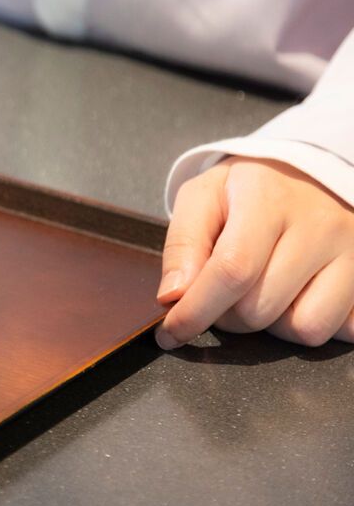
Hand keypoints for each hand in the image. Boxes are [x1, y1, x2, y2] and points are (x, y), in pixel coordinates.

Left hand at [156, 157, 353, 348]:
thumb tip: (173, 296)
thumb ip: (183, 243)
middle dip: (227, 316)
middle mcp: (320, 225)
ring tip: (263, 292)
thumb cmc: (250, 189)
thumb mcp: (204, 196)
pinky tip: (297, 296)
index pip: (232, 270)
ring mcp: (353, 252)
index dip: (196, 310)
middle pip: (260, 308)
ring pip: (304, 328)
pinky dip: (310, 323)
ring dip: (272, 325)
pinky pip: (340, 330)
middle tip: (221, 294)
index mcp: (267, 199)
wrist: (313, 173)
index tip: (171, 332)